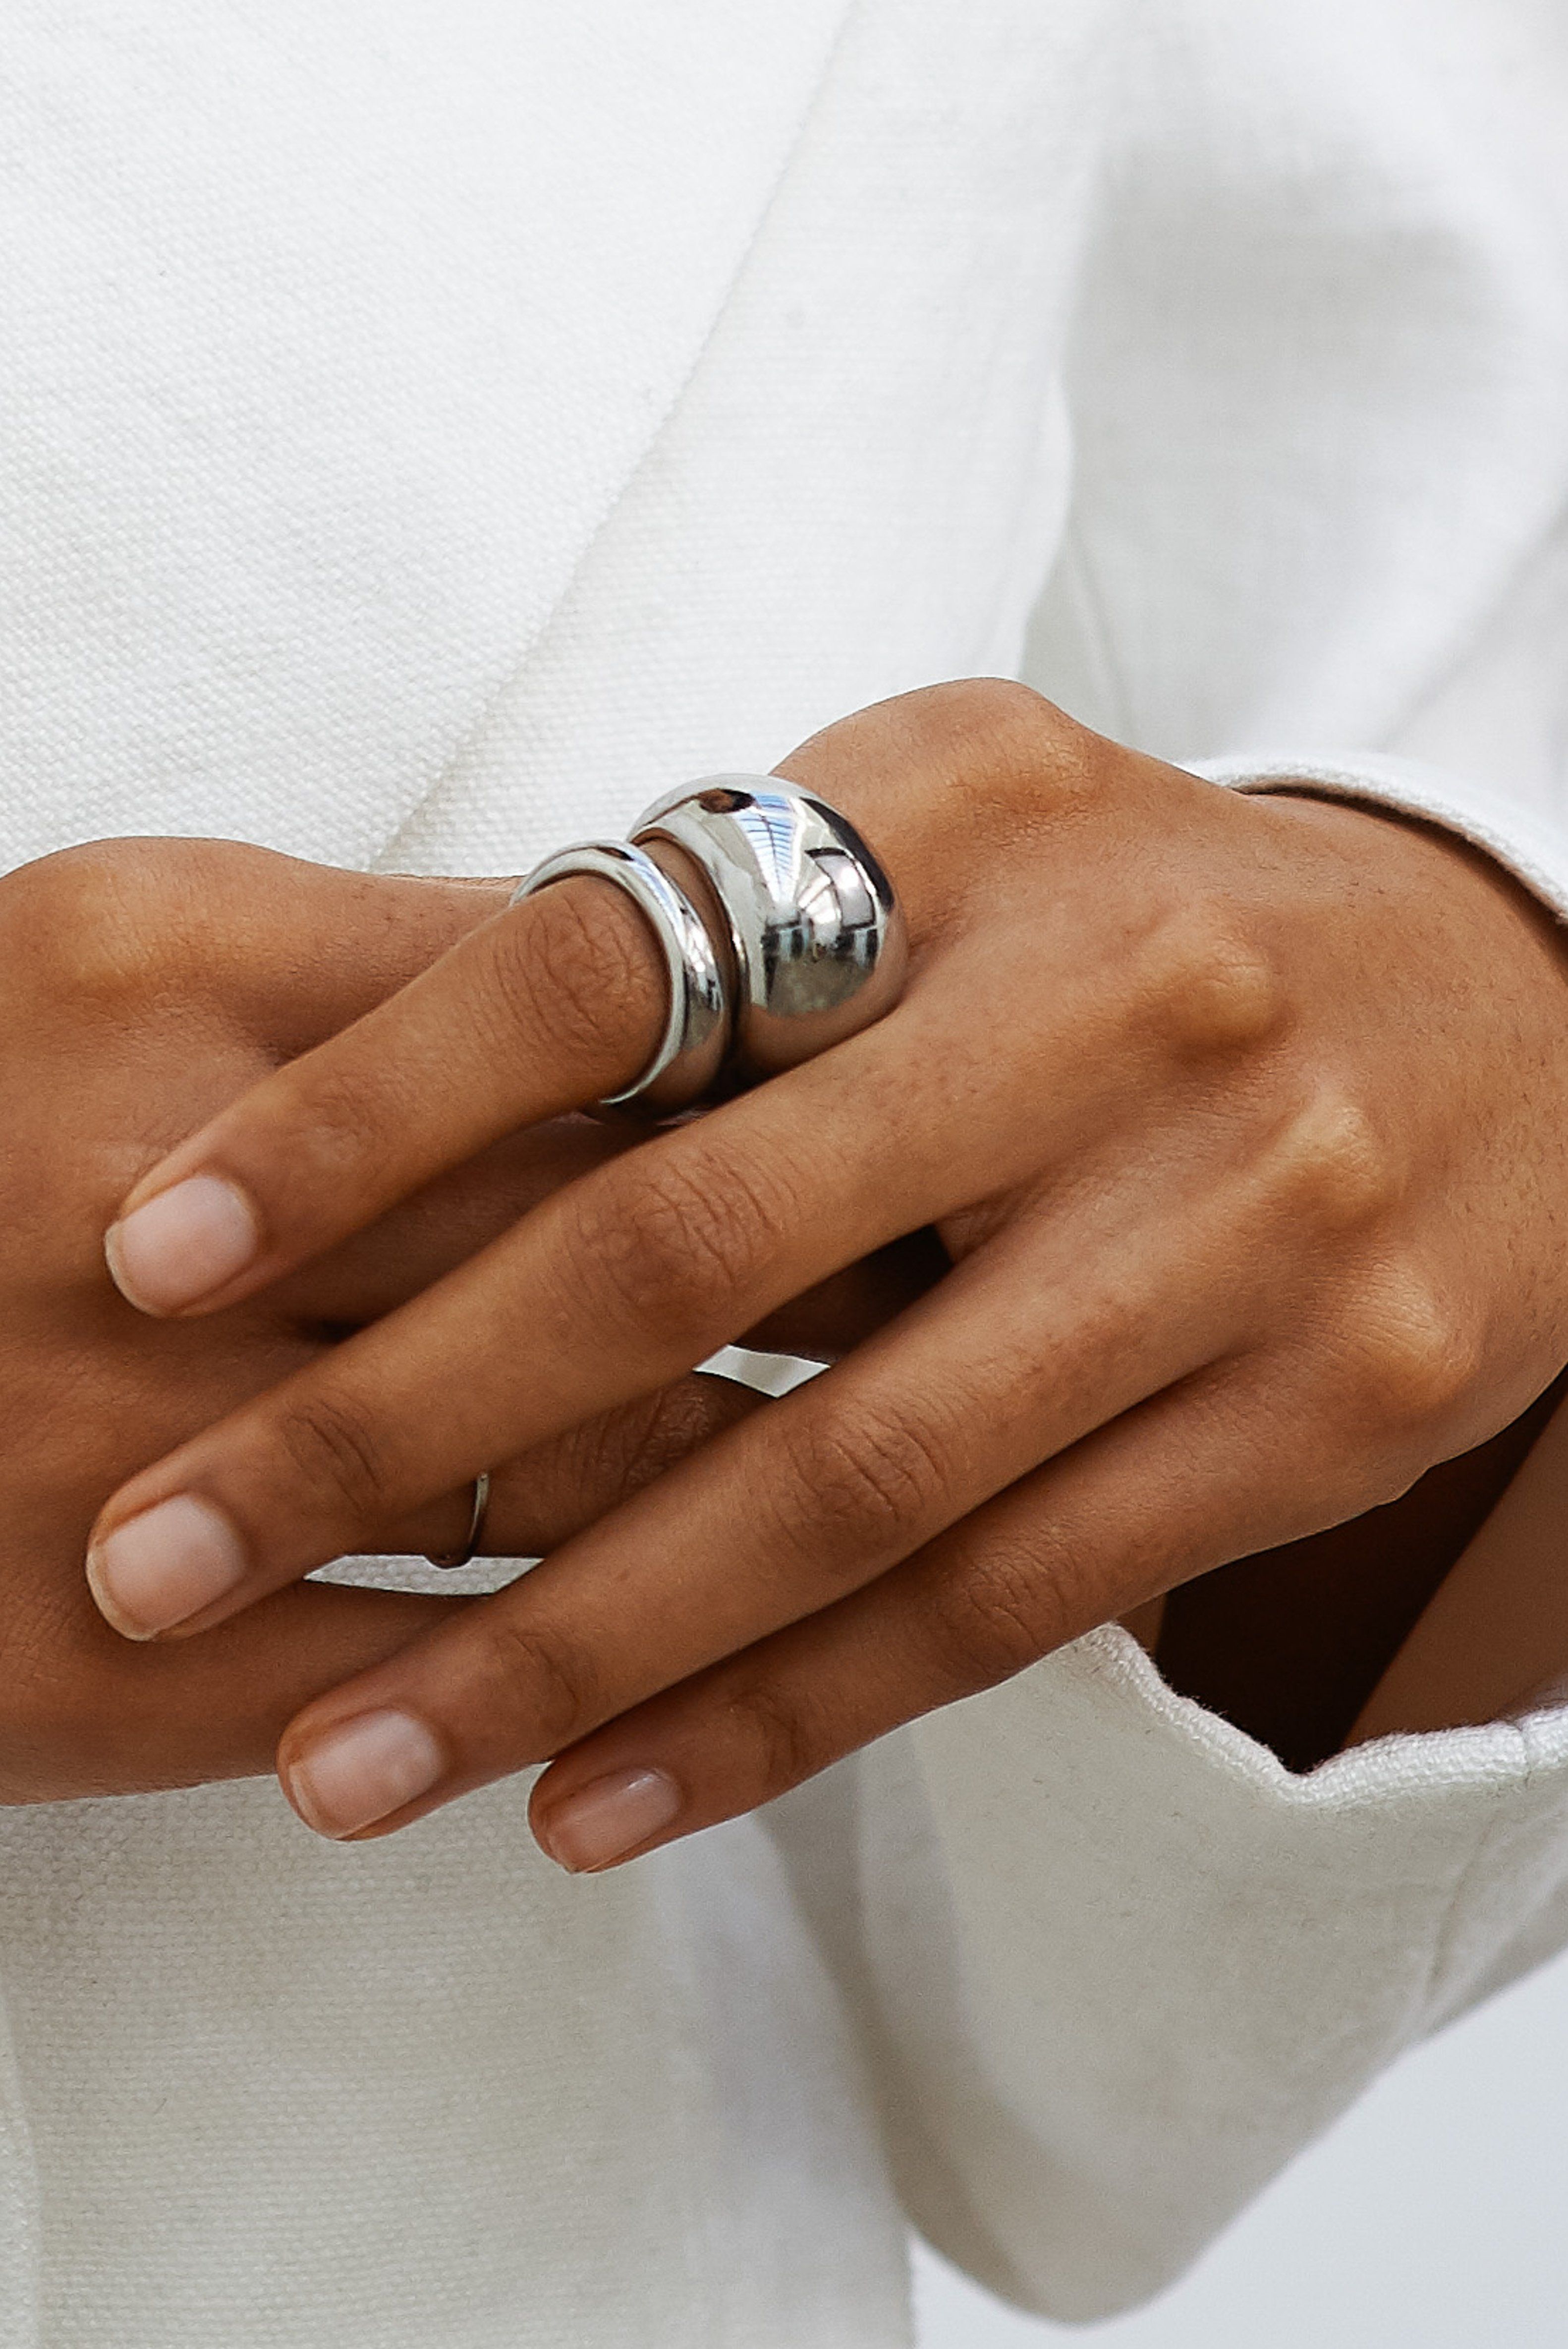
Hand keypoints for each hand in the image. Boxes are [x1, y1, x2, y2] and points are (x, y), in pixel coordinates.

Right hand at [0, 836, 918, 1798]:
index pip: (578, 1018)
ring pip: (580, 1467)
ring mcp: (143, 1450)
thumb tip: (655, 983)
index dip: (790, 1067)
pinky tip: (745, 1644)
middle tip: (1008, 1284)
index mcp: (161, 972)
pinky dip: (619, 1653)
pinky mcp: (122, 1668)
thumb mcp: (110, 958)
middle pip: (609, 1234)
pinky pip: (455, 1660)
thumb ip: (378, 974)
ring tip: (926, 1461)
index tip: (940, 1101)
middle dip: (842, 1269)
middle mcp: (166, 1205)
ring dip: (779, 1479)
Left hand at [82, 683, 1567, 1858]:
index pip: (600, 963)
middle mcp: (1111, 1001)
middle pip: (689, 1248)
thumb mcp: (958, 841)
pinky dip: (782, 1714)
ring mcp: (1238, 1218)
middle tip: (158, 1562)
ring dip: (566, 1643)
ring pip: (839, 1479)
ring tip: (347, 1765)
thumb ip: (728, 945)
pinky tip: (599, 1798)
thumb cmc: (1151, 928)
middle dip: (393, 1429)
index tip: (150, 1256)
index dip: (357, 1120)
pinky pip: (1002, 1603)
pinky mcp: (1320, 1410)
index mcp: (969, 811)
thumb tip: (413, 1115)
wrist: (1522, 1005)